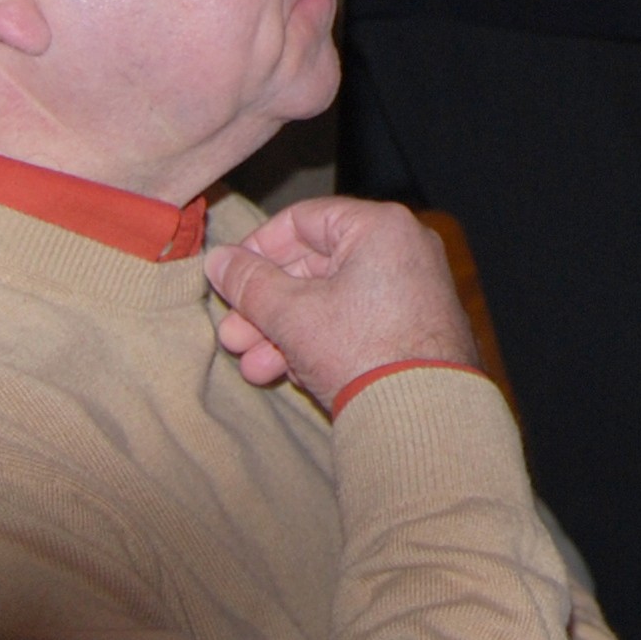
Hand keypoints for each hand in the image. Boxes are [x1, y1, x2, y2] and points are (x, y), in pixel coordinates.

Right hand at [202, 196, 474, 402]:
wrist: (422, 418)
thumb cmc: (361, 351)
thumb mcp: (292, 314)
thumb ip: (249, 284)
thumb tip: (218, 260)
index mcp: (380, 228)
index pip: (303, 220)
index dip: (257, 248)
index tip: (227, 277)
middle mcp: (401, 253)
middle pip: (313, 268)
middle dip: (264, 307)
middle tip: (231, 336)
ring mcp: (409, 294)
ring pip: (328, 304)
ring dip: (282, 334)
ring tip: (251, 367)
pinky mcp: (409, 333)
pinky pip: (352, 327)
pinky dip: (316, 346)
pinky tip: (285, 375)